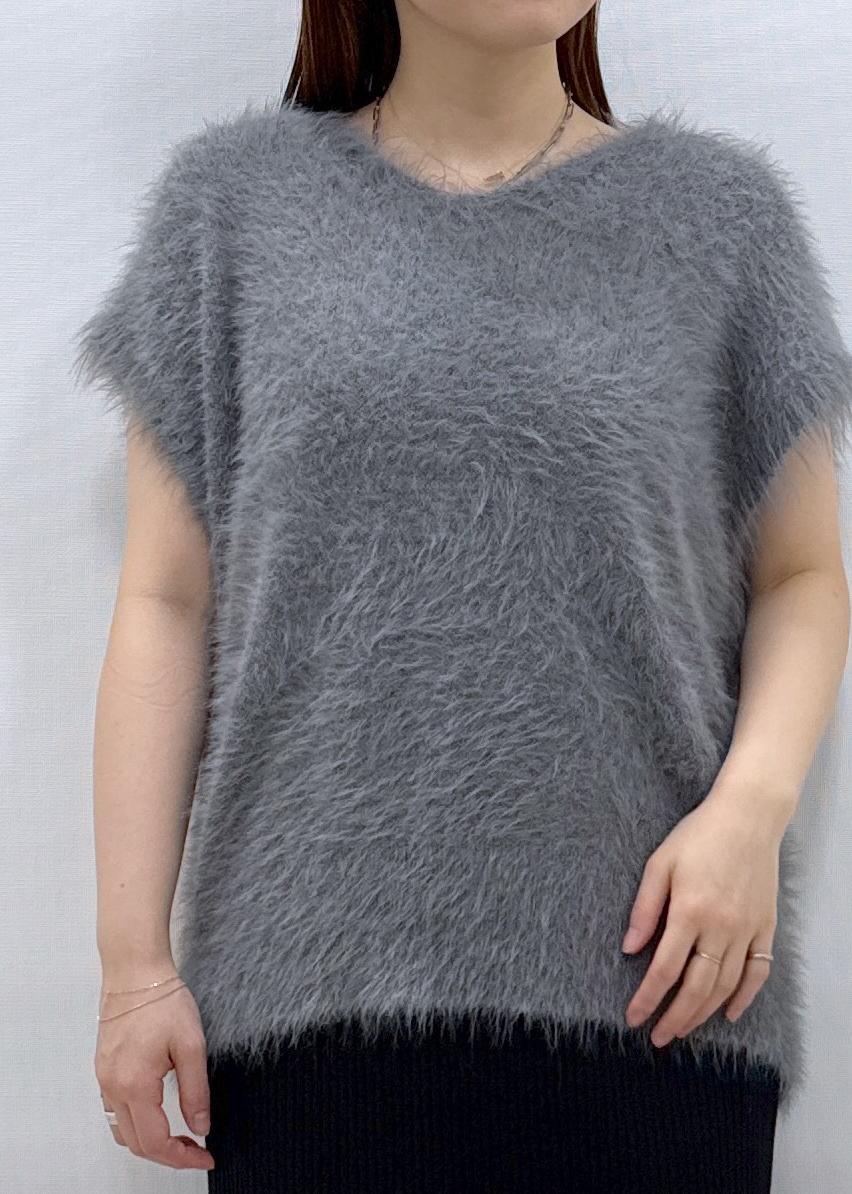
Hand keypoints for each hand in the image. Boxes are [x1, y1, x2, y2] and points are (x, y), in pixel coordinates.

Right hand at [94, 960, 213, 1170]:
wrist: (135, 972)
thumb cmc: (162, 1001)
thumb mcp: (191, 1045)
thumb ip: (196, 1091)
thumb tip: (201, 1126)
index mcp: (135, 1085)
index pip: (156, 1142)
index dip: (183, 1157)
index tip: (205, 1156)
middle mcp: (113, 1088)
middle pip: (136, 1144)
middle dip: (168, 1154)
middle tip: (197, 1148)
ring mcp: (104, 1080)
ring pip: (122, 1131)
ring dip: (149, 1142)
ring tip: (179, 1135)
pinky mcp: (104, 1070)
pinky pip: (114, 1111)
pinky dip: (135, 1123)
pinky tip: (156, 1113)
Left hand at [621, 791, 783, 1046]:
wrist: (748, 818)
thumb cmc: (698, 836)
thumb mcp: (660, 863)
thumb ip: (645, 908)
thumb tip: (628, 948)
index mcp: (690, 911)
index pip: (665, 969)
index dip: (647, 999)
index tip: (632, 1018)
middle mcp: (721, 927)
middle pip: (696, 987)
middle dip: (674, 1017)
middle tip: (657, 1037)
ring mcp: (747, 930)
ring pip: (726, 986)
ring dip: (703, 1013)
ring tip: (683, 1029)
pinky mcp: (766, 927)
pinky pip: (758, 972)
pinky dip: (744, 997)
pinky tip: (728, 1013)